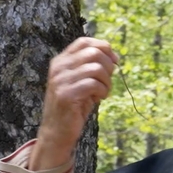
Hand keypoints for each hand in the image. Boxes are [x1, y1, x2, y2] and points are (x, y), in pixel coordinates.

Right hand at [30, 37, 117, 169]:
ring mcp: (60, 80)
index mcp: (61, 61)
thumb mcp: (82, 81)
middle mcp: (58, 67)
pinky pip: (93, 84)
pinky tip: (99, 99)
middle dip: (108, 66)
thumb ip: (92, 67)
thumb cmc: (74, 105)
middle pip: (94, 52)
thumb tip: (114, 57)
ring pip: (96, 68)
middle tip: (107, 82)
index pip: (84, 41)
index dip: (104, 47)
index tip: (115, 61)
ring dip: (107, 81)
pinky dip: (102, 91)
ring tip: (103, 92)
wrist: (58, 131)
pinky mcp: (66, 94)